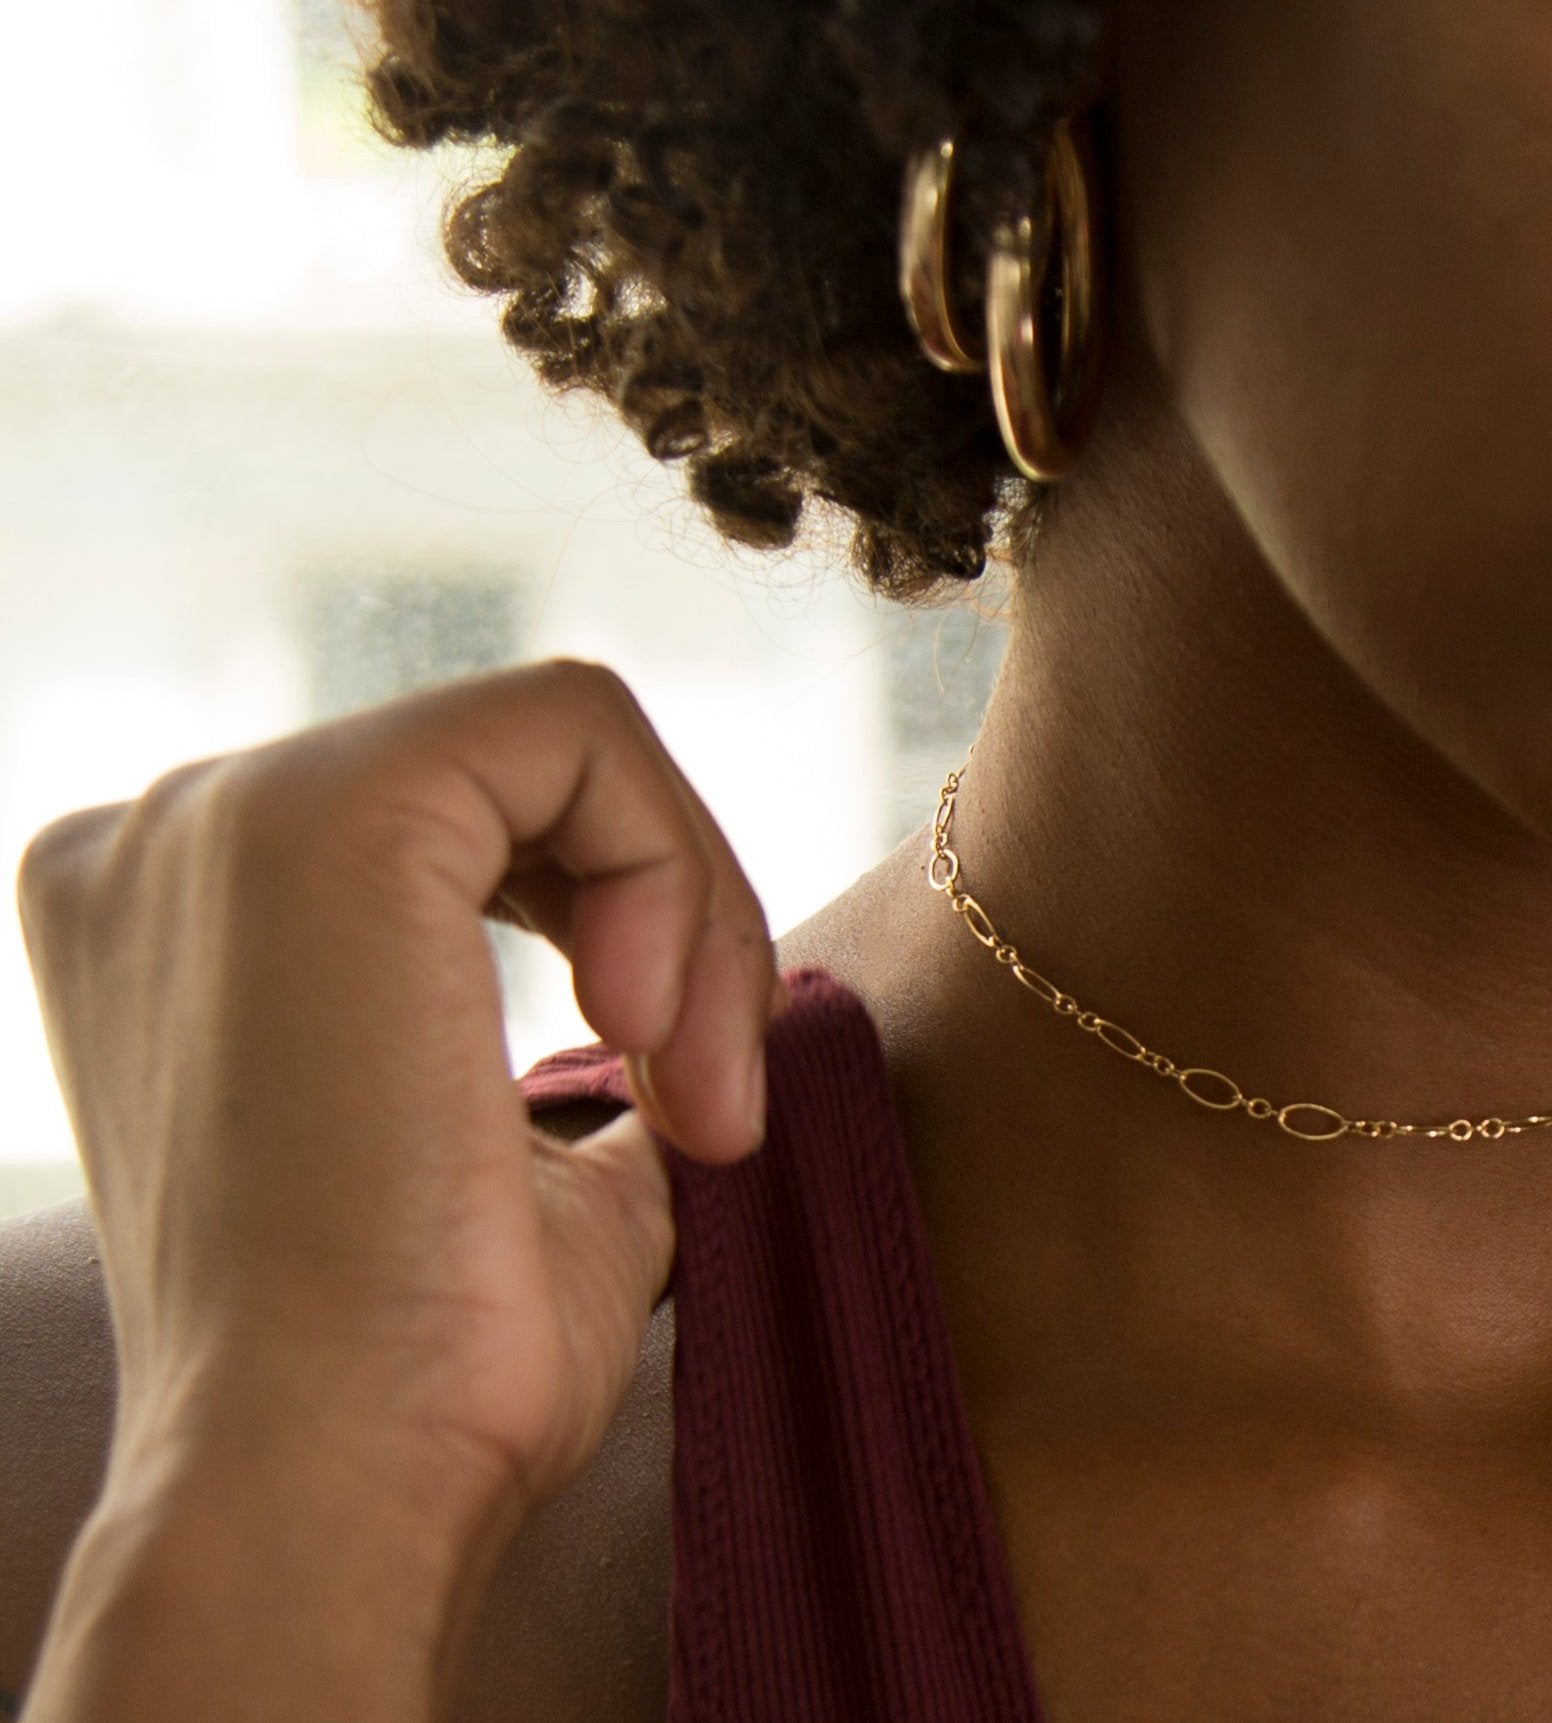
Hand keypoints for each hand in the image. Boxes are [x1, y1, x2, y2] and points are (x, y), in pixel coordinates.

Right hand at [15, 660, 783, 1714]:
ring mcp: (233, 807)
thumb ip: (575, 1037)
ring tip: (693, 1097)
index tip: (678, 1101)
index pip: (462, 818)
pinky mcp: (337, 808)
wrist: (331, 1493)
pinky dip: (669, 872)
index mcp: (178, 911)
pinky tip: (645, 1036)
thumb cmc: (416, 1372)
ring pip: (566, 742)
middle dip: (670, 918)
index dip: (611, 925)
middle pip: (518, 769)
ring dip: (688, 913)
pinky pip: (580, 729)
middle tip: (710, 1107)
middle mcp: (170, 833)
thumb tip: (700, 981)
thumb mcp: (501, 1151)